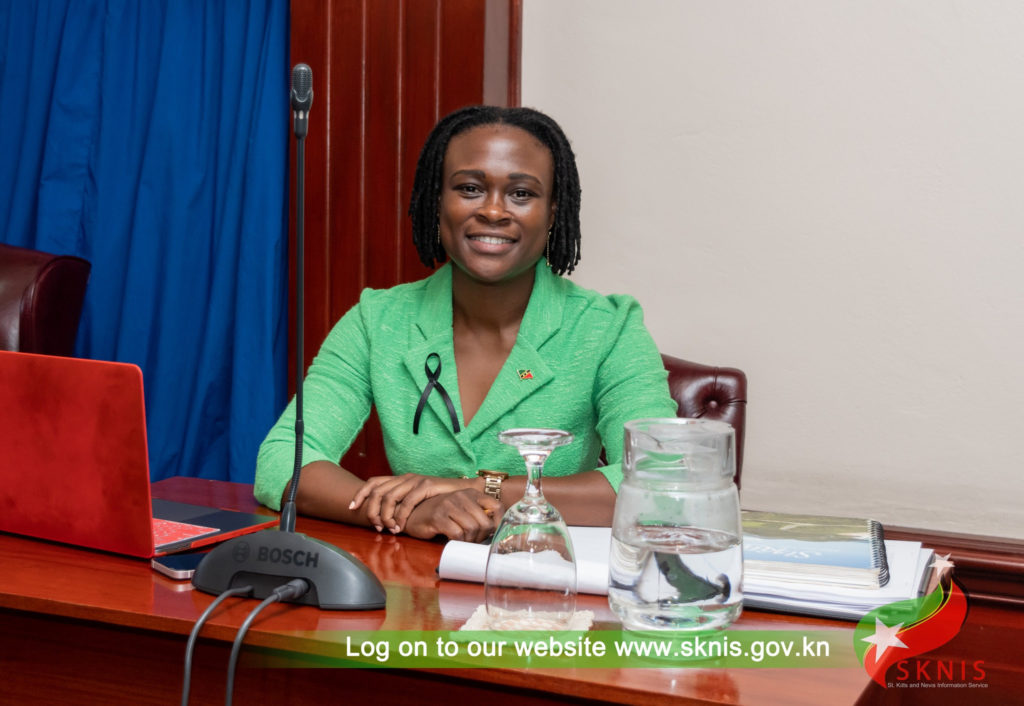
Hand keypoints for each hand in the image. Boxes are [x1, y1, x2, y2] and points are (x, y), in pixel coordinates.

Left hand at [349, 473, 474, 532]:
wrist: (463, 490)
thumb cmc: (439, 498)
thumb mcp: (416, 499)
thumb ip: (401, 503)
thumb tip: (383, 516)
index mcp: (400, 479)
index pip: (373, 482)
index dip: (360, 494)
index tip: (352, 508)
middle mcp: (405, 477)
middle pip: (377, 492)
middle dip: (372, 511)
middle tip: (376, 527)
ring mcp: (414, 480)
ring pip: (389, 498)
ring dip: (385, 516)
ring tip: (389, 529)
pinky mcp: (425, 485)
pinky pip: (406, 502)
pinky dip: (400, 516)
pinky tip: (401, 526)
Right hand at [402, 489, 501, 542]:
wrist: (414, 514)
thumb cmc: (442, 515)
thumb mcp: (462, 509)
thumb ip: (478, 514)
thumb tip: (495, 530)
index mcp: (471, 493)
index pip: (497, 507)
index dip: (498, 523)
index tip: (493, 533)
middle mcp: (461, 496)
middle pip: (485, 523)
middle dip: (482, 537)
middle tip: (474, 541)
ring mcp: (449, 505)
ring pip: (472, 529)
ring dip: (470, 541)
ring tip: (463, 541)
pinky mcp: (438, 517)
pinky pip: (457, 534)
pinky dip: (458, 541)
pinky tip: (453, 540)